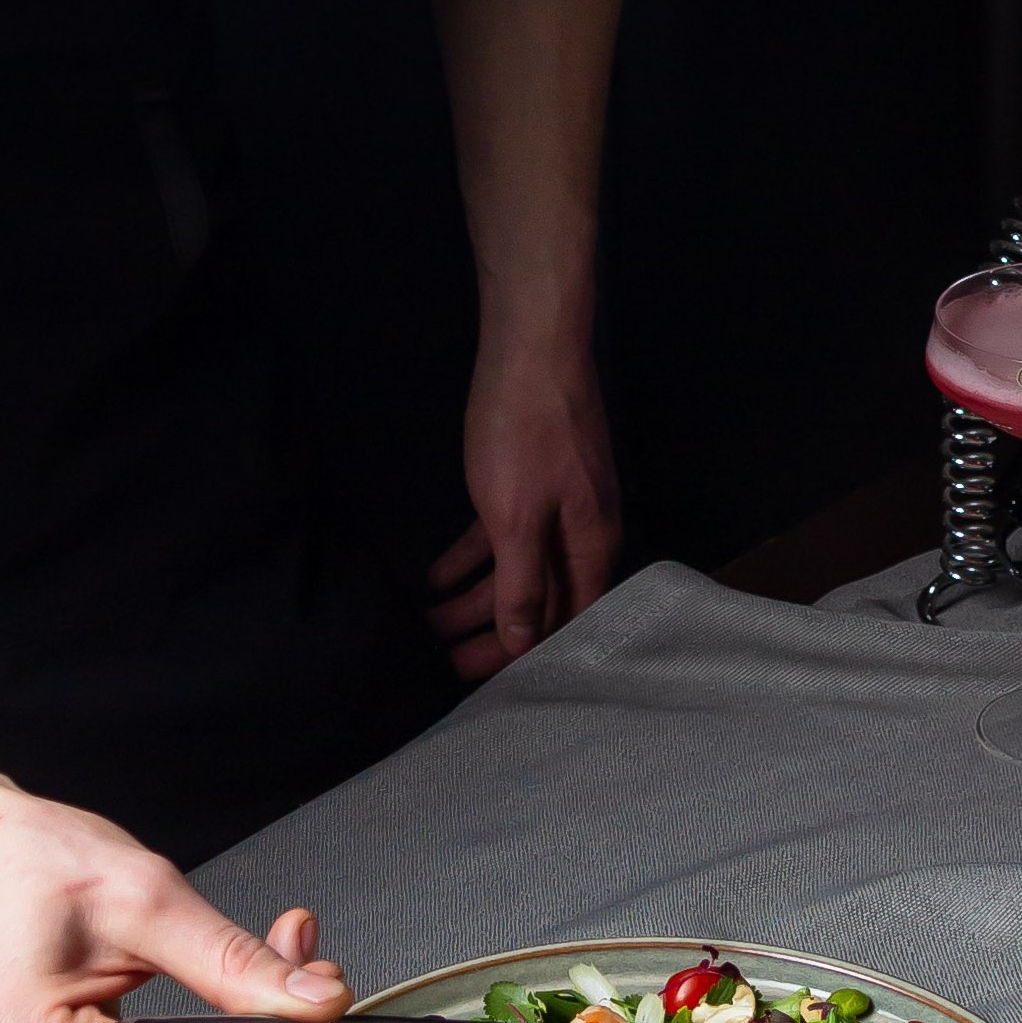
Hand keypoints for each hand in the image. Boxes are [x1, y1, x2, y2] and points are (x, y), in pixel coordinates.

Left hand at [425, 327, 621, 682]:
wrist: (531, 342)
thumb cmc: (525, 432)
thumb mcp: (516, 518)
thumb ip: (522, 583)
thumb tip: (526, 641)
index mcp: (592, 546)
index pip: (564, 621)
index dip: (522, 656)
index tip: (475, 679)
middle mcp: (582, 530)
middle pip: (540, 599)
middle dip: (492, 634)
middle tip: (443, 662)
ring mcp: (558, 502)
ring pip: (516, 566)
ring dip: (474, 598)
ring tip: (429, 624)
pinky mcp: (531, 477)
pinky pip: (502, 534)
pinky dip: (471, 557)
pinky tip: (436, 577)